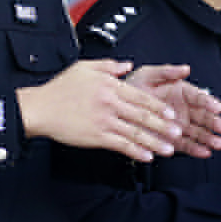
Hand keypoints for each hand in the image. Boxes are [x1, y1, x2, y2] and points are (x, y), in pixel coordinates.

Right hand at [17, 59, 184, 161]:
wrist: (41, 108)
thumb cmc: (61, 89)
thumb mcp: (85, 67)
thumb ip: (109, 65)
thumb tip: (127, 65)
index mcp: (110, 86)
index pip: (141, 96)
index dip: (159, 106)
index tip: (171, 112)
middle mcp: (110, 104)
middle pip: (143, 115)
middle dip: (163, 125)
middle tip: (178, 131)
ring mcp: (104, 122)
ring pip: (135, 132)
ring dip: (154, 141)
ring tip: (168, 148)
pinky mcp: (96, 137)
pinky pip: (121, 145)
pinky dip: (136, 151)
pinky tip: (147, 156)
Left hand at [126, 64, 220, 157]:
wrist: (119, 108)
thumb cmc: (133, 88)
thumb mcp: (148, 75)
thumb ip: (167, 71)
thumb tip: (186, 68)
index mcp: (180, 92)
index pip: (198, 96)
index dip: (209, 102)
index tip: (217, 107)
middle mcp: (182, 109)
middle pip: (203, 116)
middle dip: (214, 123)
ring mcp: (178, 125)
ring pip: (198, 132)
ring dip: (209, 138)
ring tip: (219, 143)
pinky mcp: (171, 140)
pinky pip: (186, 145)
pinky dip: (196, 149)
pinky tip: (205, 152)